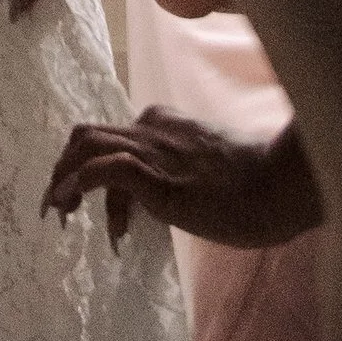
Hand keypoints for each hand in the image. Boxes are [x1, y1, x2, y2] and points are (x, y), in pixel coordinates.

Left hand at [42, 108, 323, 251]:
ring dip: (61, 179)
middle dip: (63, 170)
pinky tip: (75, 206)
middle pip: (86, 136)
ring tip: (58, 214)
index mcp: (166, 124)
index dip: (94, 174)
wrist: (282, 187)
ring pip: (86, 146)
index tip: (99, 216)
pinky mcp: (158, 177)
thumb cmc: (259, 186)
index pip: (113, 139)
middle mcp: (153, 130)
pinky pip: (105, 169)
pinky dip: (80, 184)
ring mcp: (154, 151)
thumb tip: (173, 200)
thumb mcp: (212, 170)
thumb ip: (186, 172)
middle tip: (58, 210)